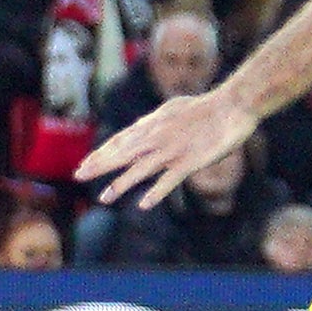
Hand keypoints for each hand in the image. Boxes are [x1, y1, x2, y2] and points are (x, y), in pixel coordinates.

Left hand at [79, 84, 257, 207]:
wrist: (232, 105)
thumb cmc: (206, 107)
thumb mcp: (173, 108)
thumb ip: (156, 121)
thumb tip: (140, 126)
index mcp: (153, 124)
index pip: (121, 140)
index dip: (101, 153)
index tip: (84, 164)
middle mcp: (157, 137)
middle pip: (123, 153)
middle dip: (99, 165)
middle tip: (78, 176)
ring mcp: (172, 150)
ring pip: (140, 169)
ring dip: (120, 184)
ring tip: (103, 198)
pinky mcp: (189, 161)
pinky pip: (169, 180)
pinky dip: (156, 192)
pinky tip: (143, 205)